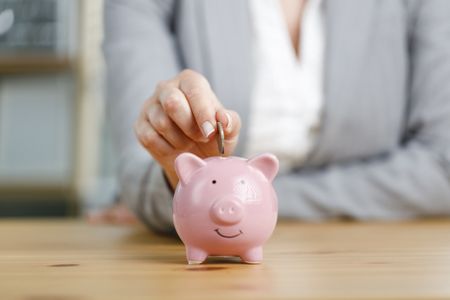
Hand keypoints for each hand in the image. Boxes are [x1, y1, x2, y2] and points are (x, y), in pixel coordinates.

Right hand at [134, 69, 240, 188]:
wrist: (194, 157)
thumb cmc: (212, 137)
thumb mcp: (229, 130)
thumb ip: (231, 122)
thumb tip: (223, 119)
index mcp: (190, 81)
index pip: (194, 89)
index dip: (203, 111)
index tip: (210, 132)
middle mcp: (166, 88)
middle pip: (172, 103)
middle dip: (190, 126)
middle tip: (202, 138)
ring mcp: (150, 106)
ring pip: (162, 123)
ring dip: (180, 140)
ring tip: (189, 142)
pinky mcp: (140, 125)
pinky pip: (150, 138)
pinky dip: (167, 148)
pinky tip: (175, 147)